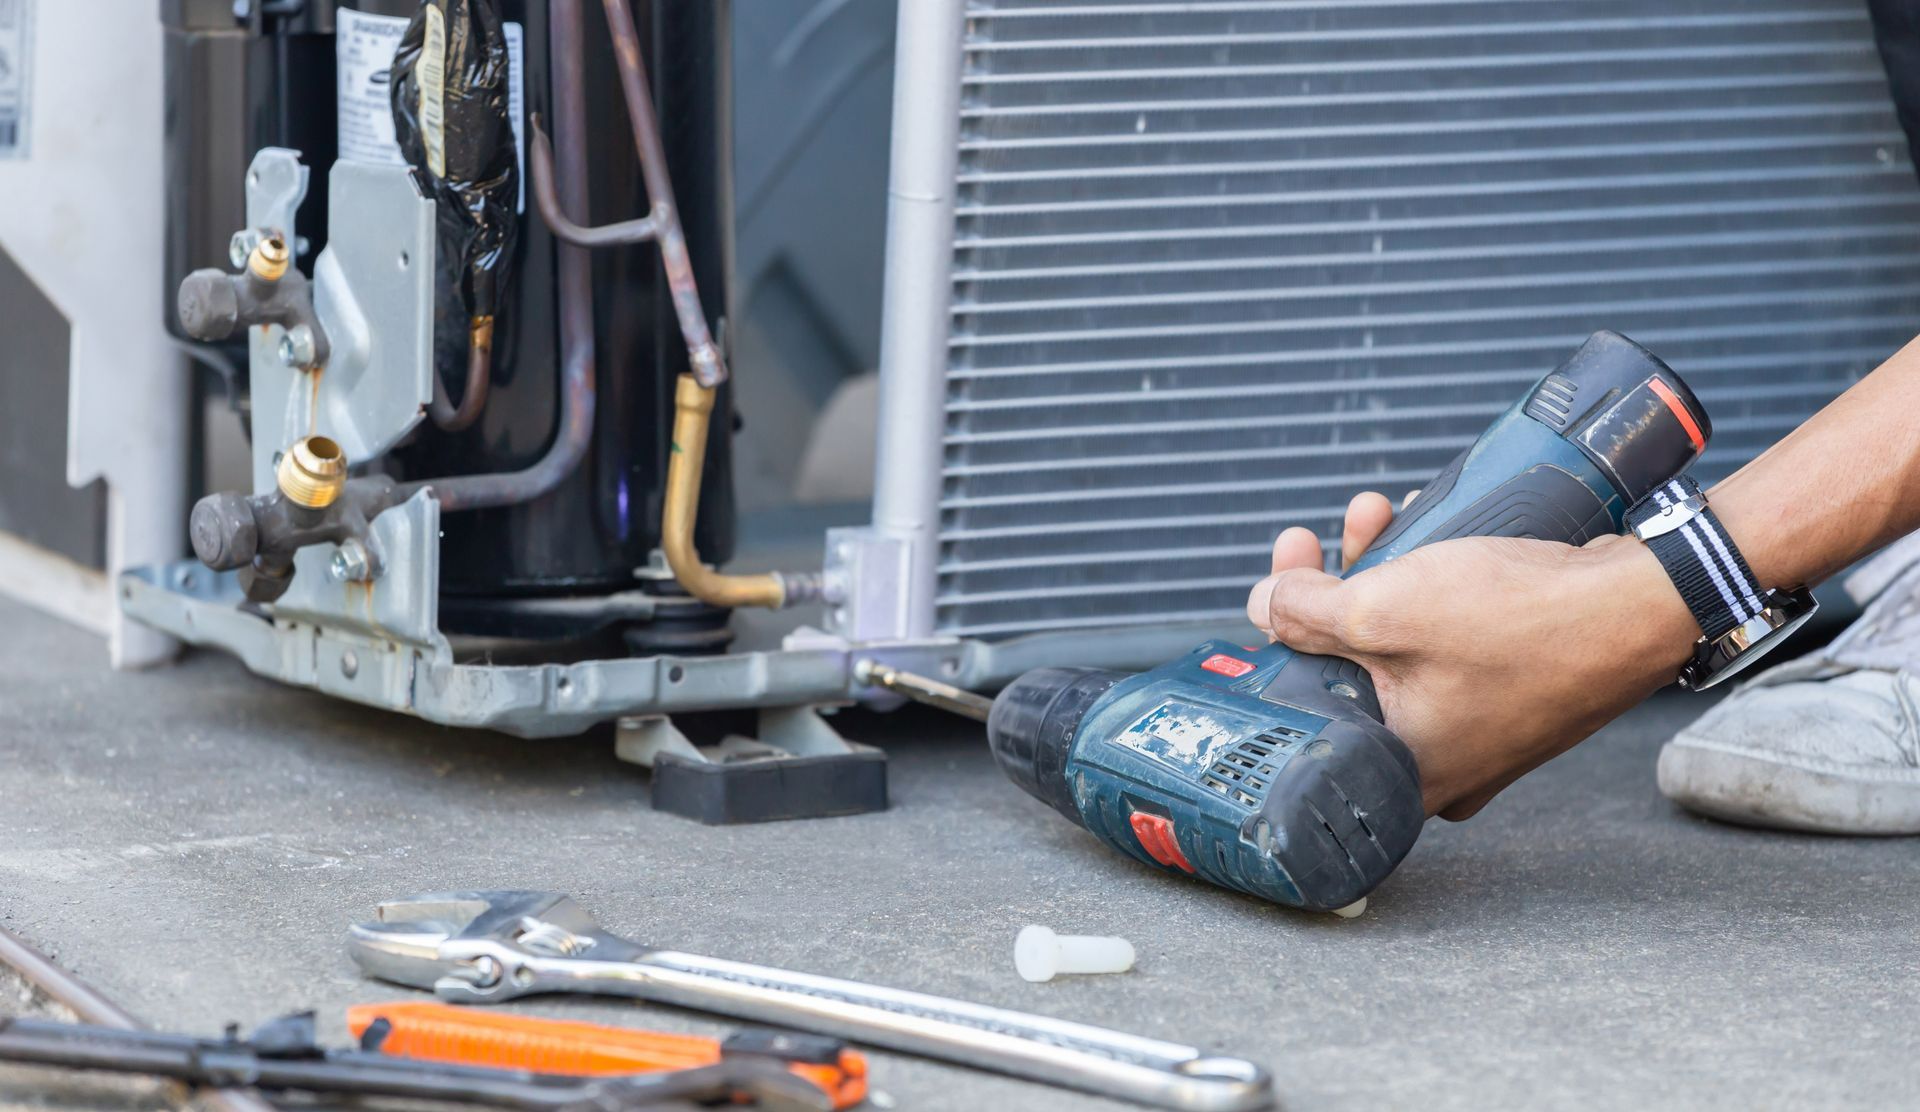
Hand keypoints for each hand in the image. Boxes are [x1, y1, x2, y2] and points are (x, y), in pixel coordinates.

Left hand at [1249, 495, 1700, 819]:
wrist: (1646, 604)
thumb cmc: (1526, 625)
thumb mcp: (1384, 611)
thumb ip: (1307, 612)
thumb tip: (1266, 604)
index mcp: (1404, 770)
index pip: (1309, 707)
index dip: (1284, 634)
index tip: (1280, 581)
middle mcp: (1442, 762)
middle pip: (1351, 669)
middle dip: (1330, 587)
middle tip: (1316, 539)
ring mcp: (1482, 726)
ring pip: (1400, 643)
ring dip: (1378, 572)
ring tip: (1375, 513)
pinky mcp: (1513, 686)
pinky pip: (1447, 638)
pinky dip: (1429, 586)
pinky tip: (1422, 529)